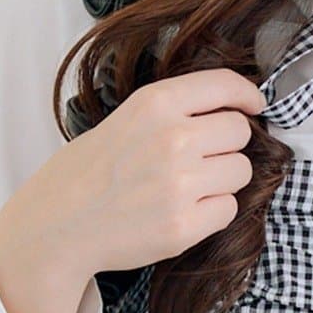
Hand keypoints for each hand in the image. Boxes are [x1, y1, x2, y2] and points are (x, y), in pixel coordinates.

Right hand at [0, 66, 269, 312]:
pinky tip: (182, 211)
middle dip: (228, 144)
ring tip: (188, 187)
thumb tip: (234, 112)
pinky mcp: (183, 226)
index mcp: (155, 104)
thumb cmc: (90, 171)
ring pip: (240, 172)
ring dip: (223, 179)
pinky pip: (228, 209)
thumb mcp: (127, 118)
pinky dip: (212, 212)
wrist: (58, 224)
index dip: (247, 96)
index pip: (224, 86)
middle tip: (202, 158)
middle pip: (240, 132)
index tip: (254, 106)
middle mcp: (172, 139)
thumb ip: (175, 111)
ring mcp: (180, 185)